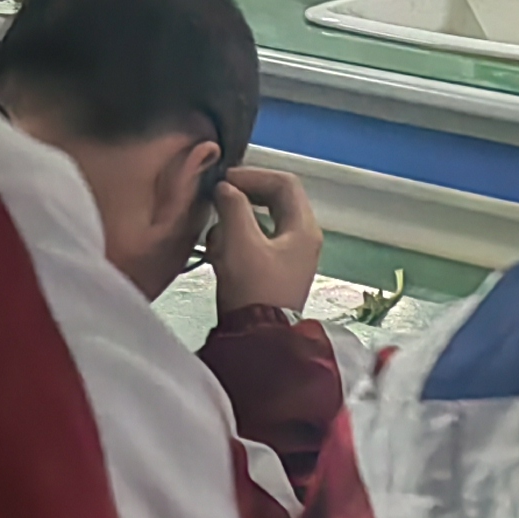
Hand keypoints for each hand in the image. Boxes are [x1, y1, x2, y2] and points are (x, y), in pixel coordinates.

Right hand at [204, 164, 325, 316]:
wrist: (258, 342)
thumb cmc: (253, 289)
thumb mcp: (240, 242)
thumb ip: (233, 207)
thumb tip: (225, 188)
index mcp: (303, 229)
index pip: (284, 183)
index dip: (254, 175)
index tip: (225, 179)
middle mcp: (302, 239)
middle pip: (274, 201)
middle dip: (242, 198)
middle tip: (217, 197)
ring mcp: (289, 257)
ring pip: (261, 222)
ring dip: (235, 222)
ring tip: (215, 235)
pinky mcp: (274, 272)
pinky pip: (255, 243)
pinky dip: (235, 241)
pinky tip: (217, 253)